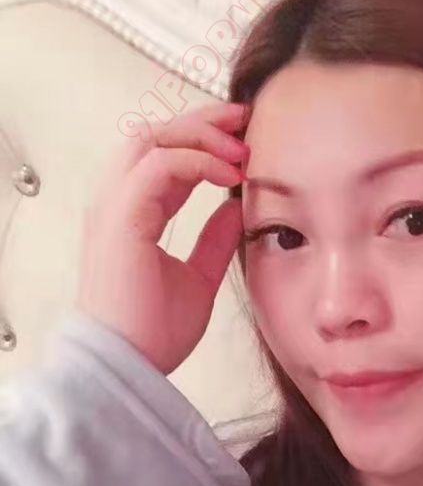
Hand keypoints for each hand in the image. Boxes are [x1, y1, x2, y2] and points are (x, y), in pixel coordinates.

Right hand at [77, 102, 249, 373]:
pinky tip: (229, 173)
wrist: (129, 366)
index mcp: (132, 215)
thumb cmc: (153, 332)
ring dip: (200, 134)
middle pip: (155, 135)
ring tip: (241, 146)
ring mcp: (114, 206)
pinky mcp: (121, 216)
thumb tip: (237, 207)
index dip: (204, 141)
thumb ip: (214, 239)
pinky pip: (159, 165)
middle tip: (245, 118)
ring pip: (152, 139)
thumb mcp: (198, 277)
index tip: (245, 139)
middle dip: (202, 121)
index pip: (164, 157)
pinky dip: (197, 160)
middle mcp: (117, 203)